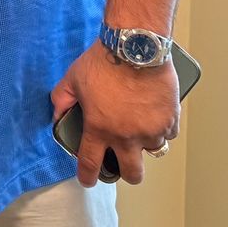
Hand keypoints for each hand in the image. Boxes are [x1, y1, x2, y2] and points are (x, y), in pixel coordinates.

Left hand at [50, 41, 180, 185]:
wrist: (135, 46)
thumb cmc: (103, 61)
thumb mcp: (72, 79)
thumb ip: (61, 101)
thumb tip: (57, 116)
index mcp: (99, 129)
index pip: (90, 163)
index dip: (87, 176)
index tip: (88, 180)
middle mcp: (126, 136)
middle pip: (132, 173)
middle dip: (127, 173)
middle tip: (123, 164)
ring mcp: (151, 130)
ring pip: (152, 151)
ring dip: (145, 144)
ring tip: (139, 127)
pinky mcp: (170, 120)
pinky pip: (168, 134)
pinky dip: (162, 128)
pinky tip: (154, 116)